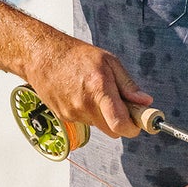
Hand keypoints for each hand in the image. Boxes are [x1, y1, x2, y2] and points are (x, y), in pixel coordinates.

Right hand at [22, 34, 150, 138]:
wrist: (42, 57)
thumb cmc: (76, 56)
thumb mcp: (109, 61)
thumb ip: (128, 84)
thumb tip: (144, 101)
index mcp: (99, 89)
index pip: (120, 124)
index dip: (133, 128)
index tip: (139, 122)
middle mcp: (85, 105)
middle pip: (112, 130)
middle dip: (120, 121)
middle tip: (121, 104)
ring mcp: (72, 113)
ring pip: (98, 125)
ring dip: (103, 115)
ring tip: (94, 91)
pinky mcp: (64, 117)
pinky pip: (85, 121)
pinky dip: (88, 112)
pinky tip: (81, 94)